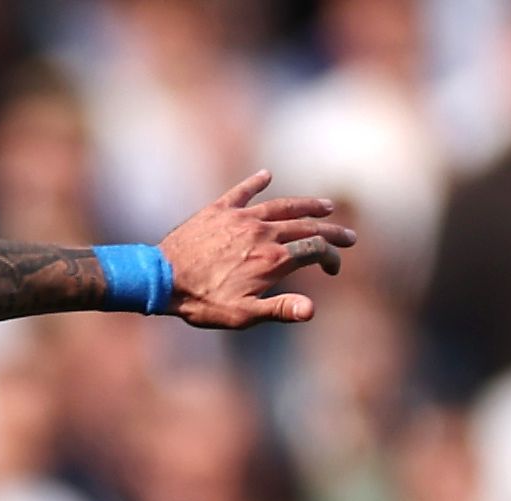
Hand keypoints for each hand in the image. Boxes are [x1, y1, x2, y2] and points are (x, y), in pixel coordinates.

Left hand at [161, 171, 353, 328]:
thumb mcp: (243, 315)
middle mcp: (263, 233)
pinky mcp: (219, 209)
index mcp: (273, 259)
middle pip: (307, 227)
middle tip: (349, 237)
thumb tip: (312, 309)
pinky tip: (266, 174)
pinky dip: (256, 182)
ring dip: (307, 205)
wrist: (161, 279)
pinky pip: (242, 191)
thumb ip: (280, 309)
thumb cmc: (202, 302)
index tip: (333, 269)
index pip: (316, 251)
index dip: (331, 258)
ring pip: (283, 206)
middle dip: (332, 232)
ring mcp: (242, 218)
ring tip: (325, 207)